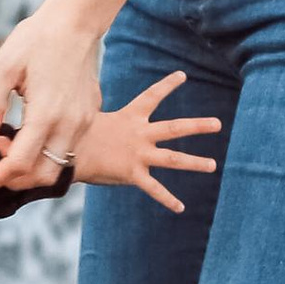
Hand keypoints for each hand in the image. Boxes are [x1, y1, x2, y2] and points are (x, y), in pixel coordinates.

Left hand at [0, 0, 104, 187]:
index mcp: (47, 114)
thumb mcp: (3, 66)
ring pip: (59, 165)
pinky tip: (29, 132)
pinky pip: (69, 148)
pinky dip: (47, 153)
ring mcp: (84, 121)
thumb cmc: (37, 39)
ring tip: (9, 142)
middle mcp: (70, 124)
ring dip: (32, 167)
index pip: (20, 165)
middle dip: (15, 179)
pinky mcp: (90, 115)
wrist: (77, 19)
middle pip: (43, 175)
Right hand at [55, 74, 222, 213]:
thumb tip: (78, 95)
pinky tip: (181, 208)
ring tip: (213, 165)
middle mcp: (139, 134)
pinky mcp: (132, 174)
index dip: (167, 85)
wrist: (66, 153)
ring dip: (194, 162)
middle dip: (198, 126)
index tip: (182, 75)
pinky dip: (168, 199)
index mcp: (130, 118)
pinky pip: (155, 189)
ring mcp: (138, 155)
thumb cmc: (75, 135)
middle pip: (174, 128)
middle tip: (218, 124)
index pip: (152, 96)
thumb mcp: (89, 116)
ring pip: (173, 158)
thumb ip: (95, 109)